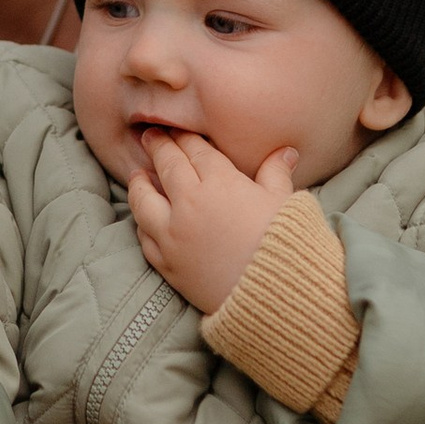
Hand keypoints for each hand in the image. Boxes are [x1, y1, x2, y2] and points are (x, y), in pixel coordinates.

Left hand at [128, 133, 297, 313]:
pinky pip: (145, 237)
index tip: (174, 128)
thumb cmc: (283, 244)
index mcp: (220, 182)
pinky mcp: (167, 264)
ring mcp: (173, 234)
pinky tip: (144, 218)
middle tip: (149, 135)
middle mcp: (189, 203)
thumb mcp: (283, 202)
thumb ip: (277, 173)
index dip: (184, 137)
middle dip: (157, 147)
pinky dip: (142, 223)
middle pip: (167, 167)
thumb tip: (286, 151)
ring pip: (144, 200)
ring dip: (140, 183)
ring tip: (138, 174)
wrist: (271, 295)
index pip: (195, 151)